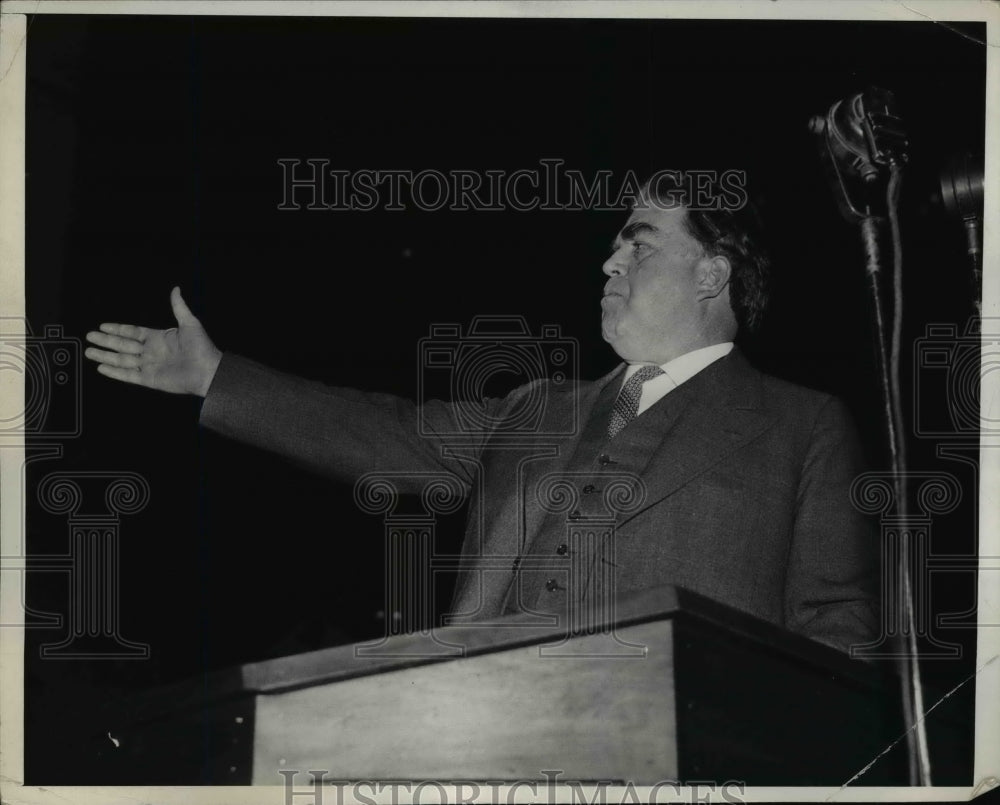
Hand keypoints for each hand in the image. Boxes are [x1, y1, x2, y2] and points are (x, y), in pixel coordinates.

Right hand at [85, 287, 221, 396]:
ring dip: (105, 355)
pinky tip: (102, 368)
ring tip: (89, 351)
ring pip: (122, 360)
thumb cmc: (203, 348)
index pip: (133, 332)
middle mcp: (151, 352)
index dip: (118, 329)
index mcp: (159, 338)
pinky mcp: (150, 379)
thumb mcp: (190, 323)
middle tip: (89, 337)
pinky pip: (128, 375)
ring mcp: (149, 366)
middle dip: (106, 341)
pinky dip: (115, 372)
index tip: (103, 326)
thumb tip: (176, 289)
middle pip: (123, 345)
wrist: (208, 371)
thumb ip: (179, 306)